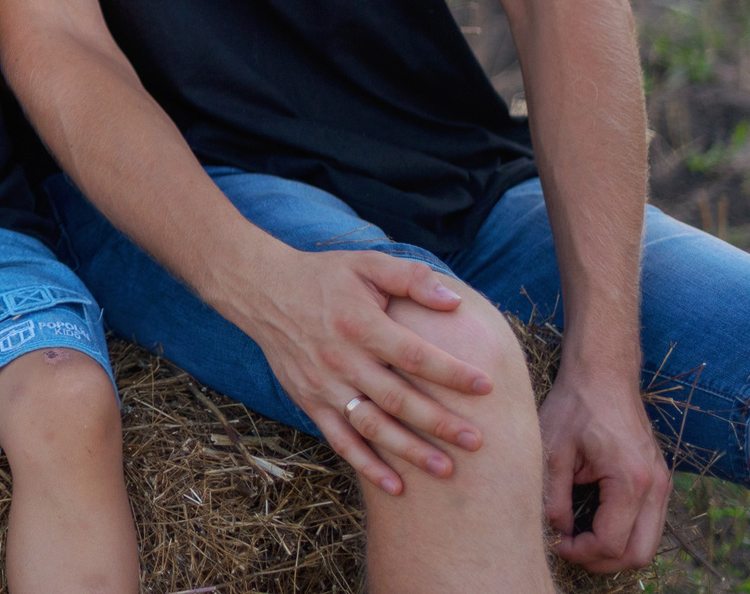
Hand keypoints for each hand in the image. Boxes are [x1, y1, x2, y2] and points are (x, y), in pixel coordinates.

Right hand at [230, 247, 493, 495]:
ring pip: (371, 425)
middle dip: (439, 422)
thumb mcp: (366, 263)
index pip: (413, 354)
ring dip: (408, 451)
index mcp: (361, 325)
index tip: (486, 387)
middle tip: (477, 441)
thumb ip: (411, 279)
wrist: (262, 290)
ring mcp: (324, 384)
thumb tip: (455, 302)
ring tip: (445, 470)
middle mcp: (343, 358)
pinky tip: (395, 486)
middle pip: (397, 398)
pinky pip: (340, 439)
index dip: (450, 372)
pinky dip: (366, 465)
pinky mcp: (310, 401)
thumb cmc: (323, 276)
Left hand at [539, 365, 668, 570]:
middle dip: (602, 561)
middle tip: (569, 548)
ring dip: (615, 550)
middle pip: (639, 555)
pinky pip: (648, 525)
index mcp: (630, 480)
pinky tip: (594, 520)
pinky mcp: (660, 482)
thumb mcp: (553, 450)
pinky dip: (624, 533)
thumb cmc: (575, 405)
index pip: (611, 543)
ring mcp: (663, 486)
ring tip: (579, 537)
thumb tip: (556, 532)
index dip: (581, 553)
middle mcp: (656, 488)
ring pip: (647, 544)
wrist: (604, 374)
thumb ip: (552, 497)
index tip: (556, 543)